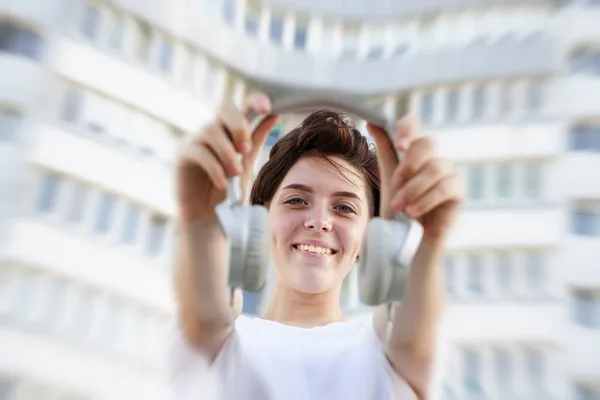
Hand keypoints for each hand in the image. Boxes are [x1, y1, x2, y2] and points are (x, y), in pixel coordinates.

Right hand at [176, 92, 278, 222]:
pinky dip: (215, 168)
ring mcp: (196, 141)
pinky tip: (223, 184)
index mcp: (232, 132)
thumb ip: (256, 142)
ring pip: (210, 130)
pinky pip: (199, 152)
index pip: (243, 107)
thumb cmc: (229, 192)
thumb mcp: (247, 165)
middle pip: (224, 109)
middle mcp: (214, 131)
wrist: (210, 218)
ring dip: (227, 152)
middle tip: (245, 150)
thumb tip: (274, 117)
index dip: (255, 101)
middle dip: (238, 126)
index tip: (268, 108)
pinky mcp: (183, 156)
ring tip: (235, 173)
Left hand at [367, 116, 463, 245]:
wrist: (409, 243)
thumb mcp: (390, 181)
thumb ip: (385, 152)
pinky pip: (444, 188)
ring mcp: (449, 173)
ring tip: (399, 208)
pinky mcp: (458, 192)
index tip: (399, 145)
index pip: (413, 124)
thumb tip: (372, 122)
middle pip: (428, 142)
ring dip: (412, 189)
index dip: (407, 128)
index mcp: (414, 152)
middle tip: (395, 184)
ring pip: (434, 169)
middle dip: (409, 163)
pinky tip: (412, 213)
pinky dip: (424, 201)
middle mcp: (433, 158)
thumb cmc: (401, 210)